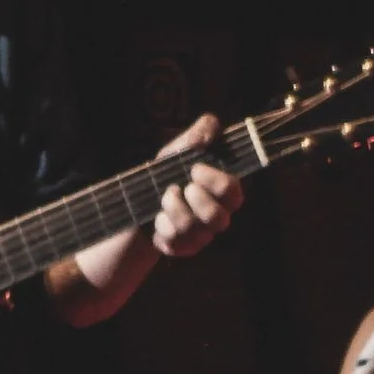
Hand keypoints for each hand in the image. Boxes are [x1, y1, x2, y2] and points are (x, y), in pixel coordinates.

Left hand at [150, 113, 245, 257]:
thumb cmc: (167, 173)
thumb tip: (212, 125)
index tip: (194, 169)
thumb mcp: (179, 149)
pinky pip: (173, 241)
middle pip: (217, 218)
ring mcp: (200, 236)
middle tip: (180, 186)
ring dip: (173, 207)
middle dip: (194, 199)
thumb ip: (198, 134)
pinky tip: (157, 216)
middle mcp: (217, 218)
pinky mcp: (181, 249)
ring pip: (191, 229)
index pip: (233, 193)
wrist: (139, 200)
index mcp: (223, 194)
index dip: (215, 181)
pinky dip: (161, 223)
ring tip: (165, 197)